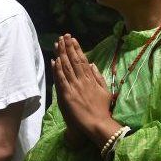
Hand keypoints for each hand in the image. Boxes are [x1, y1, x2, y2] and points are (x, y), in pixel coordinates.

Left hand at [53, 34, 118, 148]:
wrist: (97, 124)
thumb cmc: (102, 109)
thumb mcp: (105, 91)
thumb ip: (98, 77)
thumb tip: (92, 64)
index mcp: (91, 79)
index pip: (82, 60)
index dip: (77, 49)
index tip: (73, 39)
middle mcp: (82, 81)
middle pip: (73, 60)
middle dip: (68, 47)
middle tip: (64, 36)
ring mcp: (74, 87)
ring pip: (66, 67)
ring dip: (61, 54)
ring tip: (58, 43)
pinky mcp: (67, 96)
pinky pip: (61, 80)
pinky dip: (57, 69)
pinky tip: (54, 60)